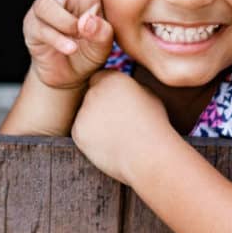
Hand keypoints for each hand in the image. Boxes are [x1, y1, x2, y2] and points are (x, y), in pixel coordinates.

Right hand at [16, 0, 113, 89]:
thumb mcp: (106, 42)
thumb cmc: (90, 51)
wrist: (69, 75)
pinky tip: (69, 48)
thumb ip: (102, 31)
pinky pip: (45, 28)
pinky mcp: (33, 26)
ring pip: (50, 7)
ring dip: (66, 25)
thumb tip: (85, 20)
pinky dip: (60, 40)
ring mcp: (45, 10)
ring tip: (76, 41)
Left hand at [72, 70, 173, 184]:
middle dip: (100, 106)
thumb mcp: (148, 94)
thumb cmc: (154, 126)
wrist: (149, 155)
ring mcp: (83, 112)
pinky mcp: (77, 132)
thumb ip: (129, 86)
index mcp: (113, 78)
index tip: (118, 103)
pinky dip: (91, 138)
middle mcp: (94, 91)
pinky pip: (81, 132)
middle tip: (118, 122)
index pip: (101, 78)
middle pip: (91, 95)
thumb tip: (121, 87)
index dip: (109, 91)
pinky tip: (109, 143)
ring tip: (117, 134)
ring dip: (95, 122)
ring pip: (85, 114)